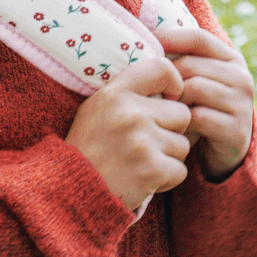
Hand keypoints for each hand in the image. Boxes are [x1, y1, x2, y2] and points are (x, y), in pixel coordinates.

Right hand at [65, 58, 191, 211]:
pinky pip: (180, 170)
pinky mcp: (152, 169)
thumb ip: (129, 92)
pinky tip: (144, 177)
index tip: (169, 97)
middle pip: (182, 113)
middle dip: (171, 129)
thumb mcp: (98, 106)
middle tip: (148, 140)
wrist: (73, 188)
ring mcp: (142, 141)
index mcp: (115, 93)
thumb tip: (170, 86)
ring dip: (168, 155)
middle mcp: (130, 113)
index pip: (162, 68)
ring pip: (183, 144)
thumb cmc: (89, 146)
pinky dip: (167, 177)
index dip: (173, 82)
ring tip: (141, 160)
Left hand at [155, 29, 254, 180]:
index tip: (147, 42)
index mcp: (231, 59)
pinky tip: (176, 127)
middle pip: (190, 65)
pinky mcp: (237, 130)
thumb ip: (179, 59)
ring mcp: (242, 104)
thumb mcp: (192, 78)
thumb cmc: (198, 106)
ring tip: (164, 109)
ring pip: (193, 88)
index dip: (170, 37)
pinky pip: (198, 116)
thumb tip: (142, 40)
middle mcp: (242, 78)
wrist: (220, 150)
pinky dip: (181, 121)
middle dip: (166, 77)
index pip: (198, 38)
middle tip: (151, 89)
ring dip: (173, 100)